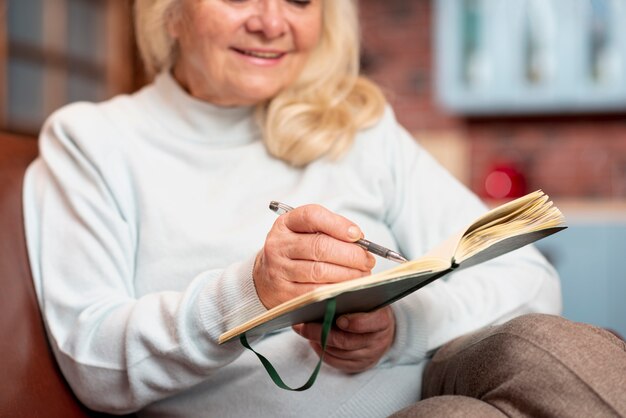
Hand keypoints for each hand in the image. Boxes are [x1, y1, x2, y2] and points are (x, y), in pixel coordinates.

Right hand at [253, 204, 374, 308]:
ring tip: (362, 274)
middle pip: (320, 246)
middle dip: (351, 254)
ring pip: (320, 271)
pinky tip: (347, 287)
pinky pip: (315, 293)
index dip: (338, 224)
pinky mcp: (283, 294)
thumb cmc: (294, 252)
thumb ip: (330, 230)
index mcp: (286, 224)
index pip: (312, 216)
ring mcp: (279, 270)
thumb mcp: (304, 233)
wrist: (264, 278)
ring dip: (348, 274)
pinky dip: (336, 290)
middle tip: (367, 260)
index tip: (358, 236)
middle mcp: (278, 245)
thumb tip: (359, 240)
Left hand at [293, 306, 395, 372]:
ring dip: (318, 341)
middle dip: (322, 333)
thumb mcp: (367, 299)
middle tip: (304, 325)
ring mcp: (368, 356)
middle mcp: (377, 342)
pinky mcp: (358, 366)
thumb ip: (352, 296)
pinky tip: (313, 341)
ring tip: (304, 330)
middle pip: (346, 341)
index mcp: (382, 321)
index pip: (372, 322)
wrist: (381, 330)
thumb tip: (325, 295)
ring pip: (338, 353)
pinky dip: (321, 352)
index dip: (355, 322)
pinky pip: (335, 362)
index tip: (339, 319)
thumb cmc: (369, 308)